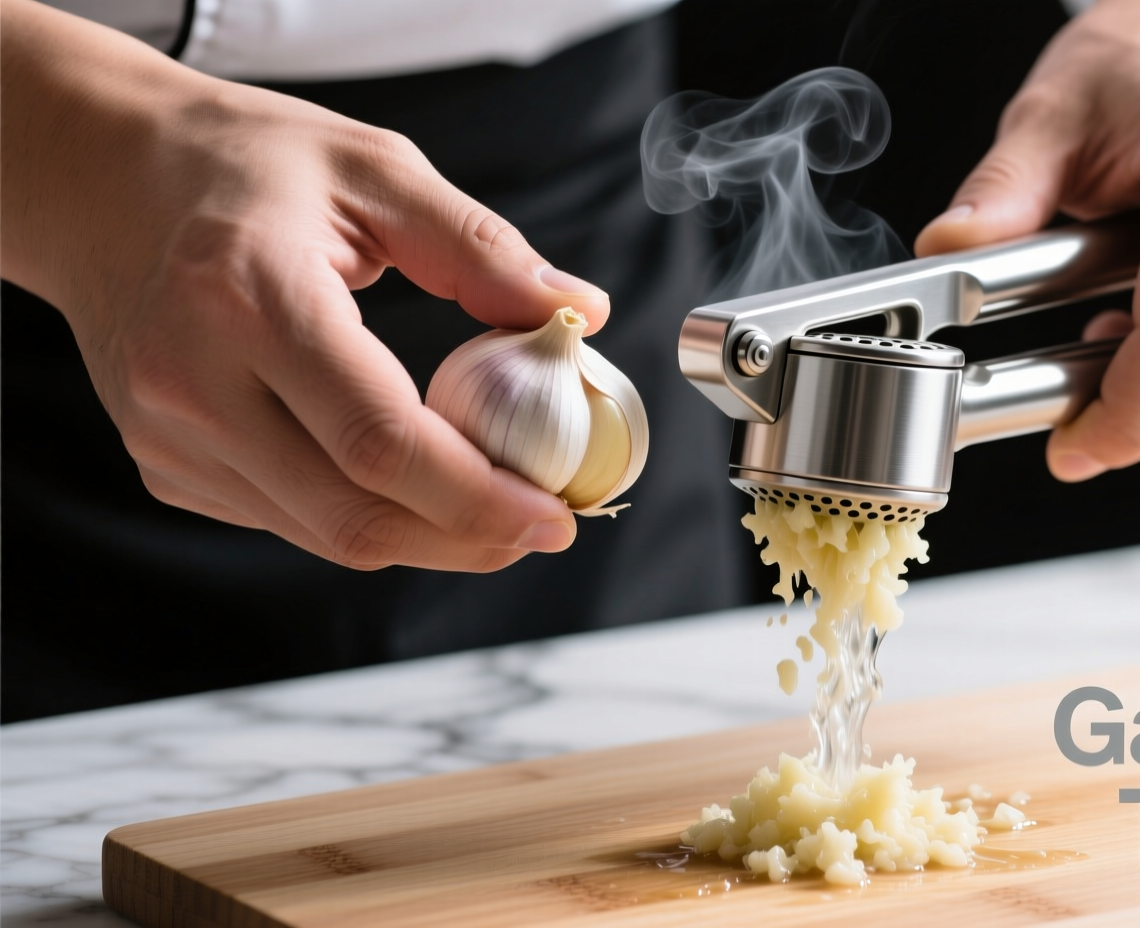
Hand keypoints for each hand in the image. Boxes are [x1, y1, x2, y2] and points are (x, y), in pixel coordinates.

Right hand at [1, 0, 607, 569]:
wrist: (99, 181)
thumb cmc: (242, 164)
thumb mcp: (373, 168)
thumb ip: (481, 248)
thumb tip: (580, 312)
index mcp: (251, 298)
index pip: (381, 440)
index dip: (479, 497)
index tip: (553, 514)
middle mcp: (194, 382)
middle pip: (355, 514)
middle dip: (468, 538)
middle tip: (542, 525)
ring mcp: (170, 435)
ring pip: (323, 534)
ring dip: (425, 539)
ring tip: (496, 507)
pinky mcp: (166, 465)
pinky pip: (286, 519)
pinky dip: (363, 514)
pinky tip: (410, 481)